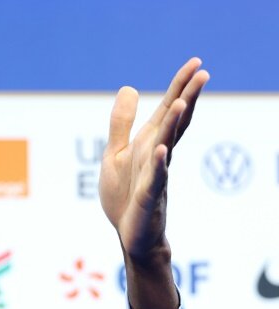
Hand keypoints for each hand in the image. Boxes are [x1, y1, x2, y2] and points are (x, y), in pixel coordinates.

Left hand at [99, 58, 208, 308]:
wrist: (130, 236)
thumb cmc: (125, 196)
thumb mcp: (116, 154)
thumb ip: (122, 124)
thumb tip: (130, 87)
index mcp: (150, 146)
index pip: (168, 112)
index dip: (180, 88)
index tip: (196, 63)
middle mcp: (157, 158)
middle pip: (174, 125)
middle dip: (186, 99)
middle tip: (203, 73)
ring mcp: (155, 178)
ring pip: (166, 149)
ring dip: (173, 127)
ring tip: (181, 103)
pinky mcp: (146, 200)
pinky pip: (154, 181)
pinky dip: (157, 166)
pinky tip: (161, 150)